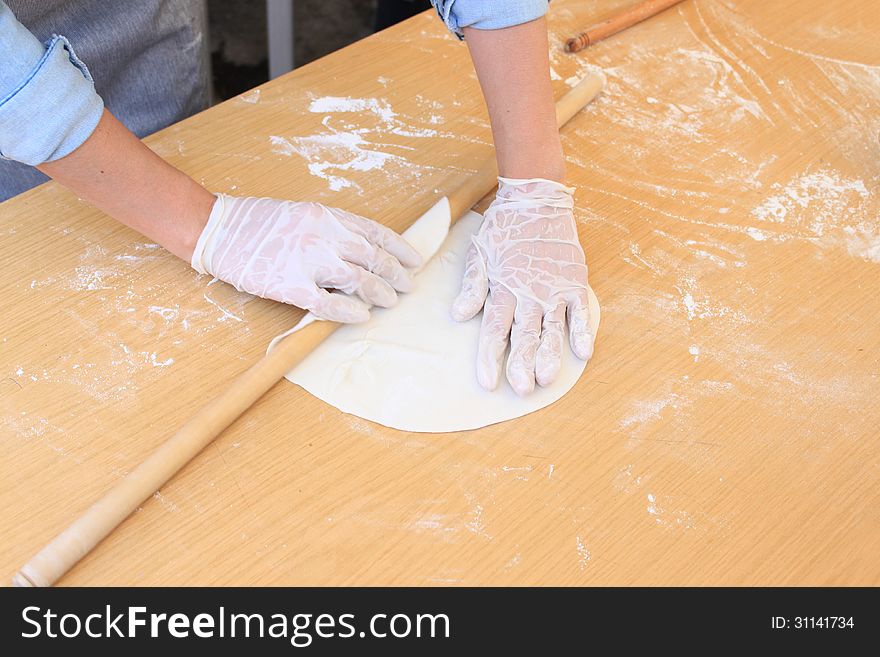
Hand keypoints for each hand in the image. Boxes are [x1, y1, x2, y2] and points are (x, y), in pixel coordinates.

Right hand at [191, 194, 421, 321]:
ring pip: (359, 281)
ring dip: (380, 293)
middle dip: (396, 274)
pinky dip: (349, 312)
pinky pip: (330, 304)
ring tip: (390, 301)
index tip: (414, 261)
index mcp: (329, 217)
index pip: (377, 233)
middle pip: (374, 258)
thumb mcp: (304, 214)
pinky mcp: (291, 287)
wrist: (219, 230)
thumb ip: (333, 229)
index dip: (400, 249)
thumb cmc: (259, 222)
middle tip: (407, 286)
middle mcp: (324, 236)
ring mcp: (309, 262)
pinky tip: (361, 316)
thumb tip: (364, 250)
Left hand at [452, 178, 593, 395]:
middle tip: (521, 388)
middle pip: (525, 334)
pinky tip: (582, 353)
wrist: (536, 197)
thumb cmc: (503, 227)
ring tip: (547, 378)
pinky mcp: (574, 281)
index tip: (488, 382)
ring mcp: (554, 288)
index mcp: (503, 287)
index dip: (490, 357)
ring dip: (551, 354)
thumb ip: (473, 285)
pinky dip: (582, 331)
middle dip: (522, 364)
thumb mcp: (479, 252)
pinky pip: (580, 311)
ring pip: (552, 328)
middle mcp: (529, 292)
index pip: (495, 329)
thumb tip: (458, 315)